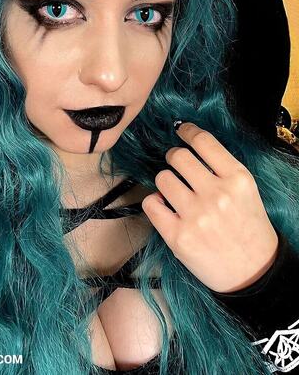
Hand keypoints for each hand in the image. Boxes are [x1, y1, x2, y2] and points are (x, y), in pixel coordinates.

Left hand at [141, 122, 278, 292]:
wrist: (253, 273)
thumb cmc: (249, 229)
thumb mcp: (246, 192)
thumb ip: (220, 170)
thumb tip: (188, 150)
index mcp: (237, 179)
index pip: (203, 142)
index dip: (187, 131)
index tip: (181, 130)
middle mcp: (216, 194)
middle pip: (178, 156)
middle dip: (173, 157)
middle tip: (176, 166)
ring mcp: (195, 216)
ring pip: (162, 178)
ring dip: (165, 181)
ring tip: (174, 192)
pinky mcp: (177, 236)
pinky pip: (150, 203)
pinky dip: (154, 202)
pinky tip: (165, 208)